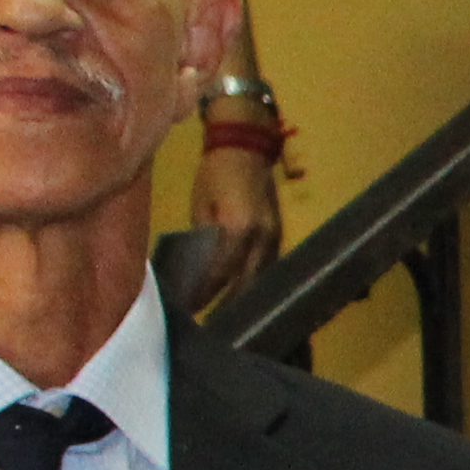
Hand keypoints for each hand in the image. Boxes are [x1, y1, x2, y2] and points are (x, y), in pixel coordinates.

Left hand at [188, 138, 282, 302]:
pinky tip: (245, 295)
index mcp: (238, 227)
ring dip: (245, 298)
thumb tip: (199, 270)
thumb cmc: (214, 172)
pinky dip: (255, 283)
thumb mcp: (200, 205)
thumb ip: (204, 239)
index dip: (205, 293)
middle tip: (211, 325)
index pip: (220, 272)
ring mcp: (275, 237)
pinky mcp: (279, 235)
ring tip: (229, 317)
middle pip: (246, 283)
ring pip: (261, 279)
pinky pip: (268, 267)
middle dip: (228, 305)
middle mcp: (262, 237)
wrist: (246, 145)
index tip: (191, 310)